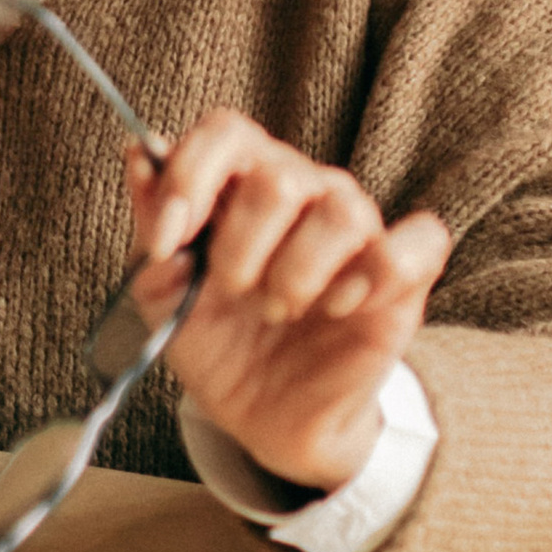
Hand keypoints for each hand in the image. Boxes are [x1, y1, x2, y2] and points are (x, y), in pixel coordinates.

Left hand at [125, 114, 449, 496]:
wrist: (264, 419)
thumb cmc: (218, 342)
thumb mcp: (162, 295)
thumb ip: (151, 226)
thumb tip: (139, 154)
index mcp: (242, 180)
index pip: (225, 132)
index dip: (190, 179)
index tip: (166, 243)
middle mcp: (304, 188)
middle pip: (278, 177)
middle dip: (241, 247)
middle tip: (233, 292)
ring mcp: (356, 225)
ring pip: (341, 211)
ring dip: (299, 273)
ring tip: (280, 307)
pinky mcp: (403, 273)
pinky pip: (412, 244)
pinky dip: (371, 279)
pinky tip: (338, 308)